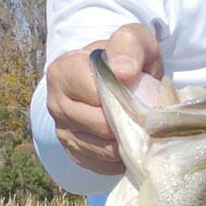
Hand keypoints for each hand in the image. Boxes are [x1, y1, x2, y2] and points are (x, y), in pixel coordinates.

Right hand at [46, 23, 163, 172]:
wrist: (115, 78)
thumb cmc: (124, 58)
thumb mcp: (132, 40)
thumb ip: (129, 47)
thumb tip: (124, 72)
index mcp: (63, 71)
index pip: (95, 93)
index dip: (123, 98)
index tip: (143, 95)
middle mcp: (56, 103)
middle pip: (99, 125)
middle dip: (128, 123)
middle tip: (150, 119)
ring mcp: (62, 131)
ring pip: (102, 149)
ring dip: (127, 144)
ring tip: (143, 131)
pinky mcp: (73, 153)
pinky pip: (100, 165)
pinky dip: (120, 159)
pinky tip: (131, 143)